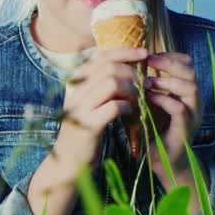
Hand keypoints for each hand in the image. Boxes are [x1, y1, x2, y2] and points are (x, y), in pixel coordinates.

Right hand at [51, 46, 149, 171]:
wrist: (69, 161)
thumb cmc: (86, 129)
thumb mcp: (90, 102)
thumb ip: (102, 84)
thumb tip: (127, 64)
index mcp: (76, 82)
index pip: (102, 56)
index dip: (126, 52)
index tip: (145, 54)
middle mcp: (75, 91)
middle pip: (109, 67)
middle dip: (132, 73)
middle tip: (144, 85)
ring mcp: (80, 108)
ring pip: (112, 83)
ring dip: (132, 90)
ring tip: (138, 101)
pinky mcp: (88, 125)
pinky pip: (114, 106)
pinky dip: (128, 108)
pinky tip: (130, 115)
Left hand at [141, 52, 200, 185]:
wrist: (163, 161)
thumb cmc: (154, 129)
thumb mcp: (150, 102)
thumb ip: (148, 85)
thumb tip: (131, 63)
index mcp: (186, 91)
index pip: (187, 64)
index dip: (170, 55)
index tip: (149, 55)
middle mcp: (194, 101)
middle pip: (191, 71)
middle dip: (169, 63)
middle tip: (149, 61)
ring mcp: (193, 114)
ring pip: (190, 88)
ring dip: (167, 81)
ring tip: (147, 82)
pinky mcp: (185, 129)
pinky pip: (180, 109)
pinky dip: (164, 100)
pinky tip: (149, 98)